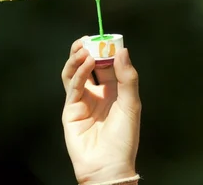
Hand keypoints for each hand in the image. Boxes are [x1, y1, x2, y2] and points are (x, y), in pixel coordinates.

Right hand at [61, 37, 141, 183]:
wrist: (109, 165)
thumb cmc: (124, 138)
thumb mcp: (132, 104)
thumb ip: (127, 77)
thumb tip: (123, 51)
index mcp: (113, 91)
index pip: (107, 64)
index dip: (107, 50)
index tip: (107, 38)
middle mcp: (96, 93)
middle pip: (88, 65)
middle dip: (88, 50)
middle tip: (90, 38)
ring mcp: (82, 100)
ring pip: (75, 72)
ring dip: (78, 58)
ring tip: (84, 47)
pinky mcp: (70, 109)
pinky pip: (73, 86)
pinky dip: (78, 72)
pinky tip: (86, 63)